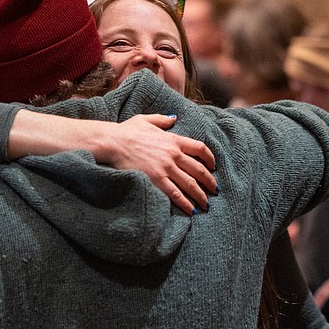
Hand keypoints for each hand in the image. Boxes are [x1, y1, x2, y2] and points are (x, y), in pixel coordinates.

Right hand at [102, 114, 216, 215]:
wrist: (113, 142)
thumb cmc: (126, 131)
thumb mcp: (146, 120)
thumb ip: (162, 119)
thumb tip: (174, 118)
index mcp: (173, 140)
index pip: (200, 148)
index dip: (210, 158)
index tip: (213, 166)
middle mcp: (174, 154)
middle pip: (199, 170)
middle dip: (209, 182)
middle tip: (215, 190)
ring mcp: (166, 168)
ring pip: (190, 184)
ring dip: (200, 196)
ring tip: (206, 204)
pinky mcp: (156, 180)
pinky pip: (175, 194)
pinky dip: (185, 203)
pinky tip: (192, 210)